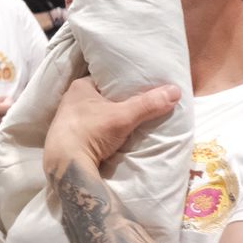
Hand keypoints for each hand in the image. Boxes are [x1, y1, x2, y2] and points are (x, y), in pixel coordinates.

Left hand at [42, 77, 180, 175]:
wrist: (66, 164)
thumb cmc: (90, 131)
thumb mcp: (123, 116)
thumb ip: (148, 104)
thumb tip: (176, 91)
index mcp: (80, 87)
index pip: (108, 78)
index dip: (126, 81)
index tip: (145, 85)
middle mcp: (73, 100)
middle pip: (106, 97)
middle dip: (124, 101)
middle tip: (147, 102)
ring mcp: (72, 119)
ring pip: (102, 113)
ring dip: (117, 117)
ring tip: (139, 117)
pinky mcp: (74, 136)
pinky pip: (97, 128)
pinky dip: (110, 129)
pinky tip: (123, 133)